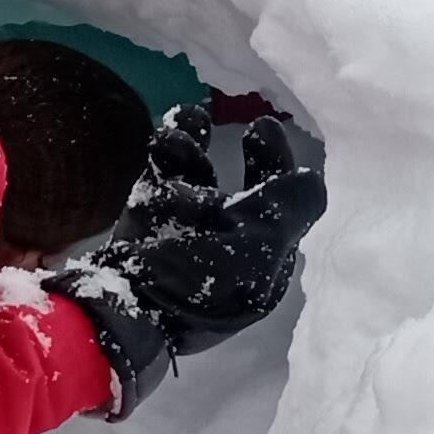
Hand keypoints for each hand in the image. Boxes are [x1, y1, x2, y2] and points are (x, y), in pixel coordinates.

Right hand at [48, 107, 325, 392]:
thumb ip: (290, 209)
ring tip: (188, 125)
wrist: (124, 309)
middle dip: (255, 157)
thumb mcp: (260, 250)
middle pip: (246, 191)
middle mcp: (226, 245)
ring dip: (197, 145)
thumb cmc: (199, 285)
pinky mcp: (145, 220)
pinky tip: (171, 131)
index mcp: (260, 264)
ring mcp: (183, 231)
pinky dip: (168, 152)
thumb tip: (309, 176)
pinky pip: (161, 177)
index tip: (273, 139)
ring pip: (199, 176)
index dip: (283, 172)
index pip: (282, 212)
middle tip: (255, 126)